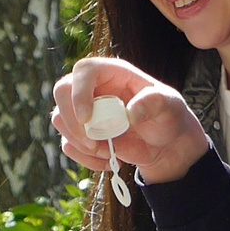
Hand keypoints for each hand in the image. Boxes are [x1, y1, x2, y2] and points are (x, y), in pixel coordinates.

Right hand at [51, 57, 211, 187]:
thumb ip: (154, 103)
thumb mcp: (170, 106)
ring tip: (109, 151)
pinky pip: (68, 144)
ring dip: (81, 142)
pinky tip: (107, 159)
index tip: (86, 118)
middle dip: (72, 121)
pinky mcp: (81, 132)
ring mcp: (83, 109)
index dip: (79, 92)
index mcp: (113, 73)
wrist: (165, 144)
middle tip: (93, 142)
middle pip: (62, 92)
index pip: (84, 71)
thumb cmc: (168, 116)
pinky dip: (85, 158)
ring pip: (60, 120)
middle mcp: (93, 87)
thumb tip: (131, 112)